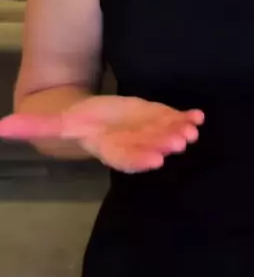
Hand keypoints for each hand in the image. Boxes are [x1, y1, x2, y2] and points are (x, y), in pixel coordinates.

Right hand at [0, 96, 204, 172]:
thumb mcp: (54, 124)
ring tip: (192, 130)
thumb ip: (31, 127)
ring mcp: (147, 131)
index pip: (124, 156)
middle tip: (180, 143)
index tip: (157, 160)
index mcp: (107, 146)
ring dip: (179, 133)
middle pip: (148, 147)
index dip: (140, 158)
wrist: (93, 120)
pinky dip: (188, 118)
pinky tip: (199, 116)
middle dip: (164, 146)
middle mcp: (131, 142)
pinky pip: (175, 120)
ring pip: (165, 135)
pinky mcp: (158, 119)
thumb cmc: (76, 123)